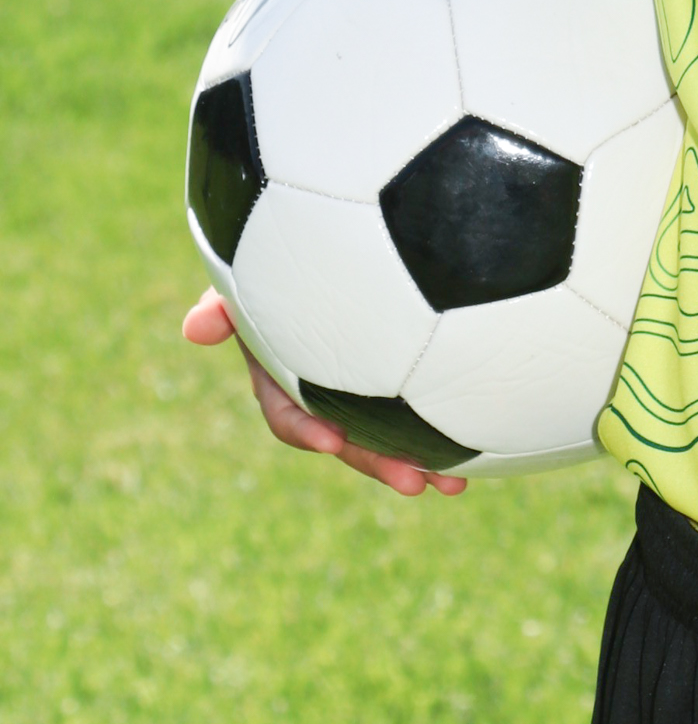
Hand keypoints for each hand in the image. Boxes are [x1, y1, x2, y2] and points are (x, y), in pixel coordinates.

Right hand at [182, 287, 467, 498]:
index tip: (332, 441)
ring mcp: (363, 391)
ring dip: (419, 463)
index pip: (288, 416)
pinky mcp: (401, 381)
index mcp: (284, 376)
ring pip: (388, 438)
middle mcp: (324, 393)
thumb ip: (223, 303)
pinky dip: (444, 435)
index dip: (306, 431)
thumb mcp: (247, 278)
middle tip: (415, 482)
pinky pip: (419, 415)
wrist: (339, 239)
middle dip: (377, 464)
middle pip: (348, 440)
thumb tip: (194, 330)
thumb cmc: (283, 260)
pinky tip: (477, 455)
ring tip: (454, 484)